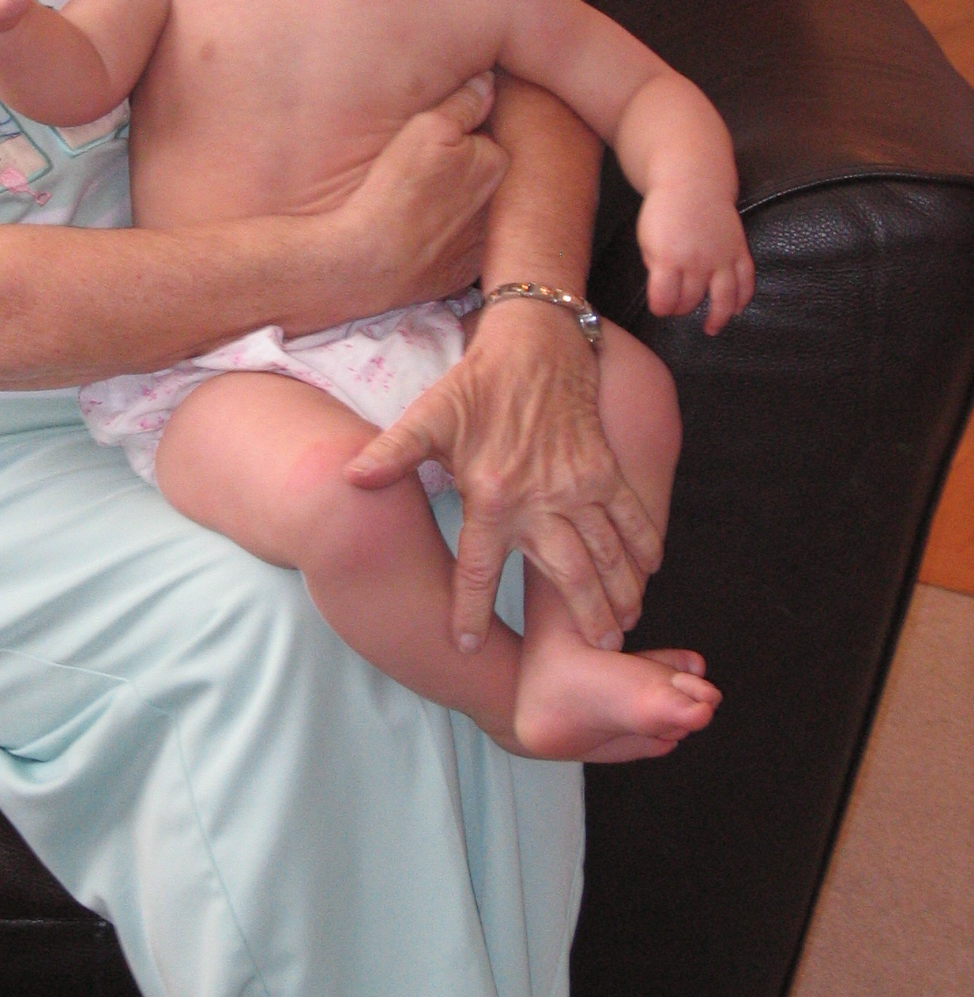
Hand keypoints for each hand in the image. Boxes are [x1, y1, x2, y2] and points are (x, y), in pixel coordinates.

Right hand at [339, 74, 506, 310]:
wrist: (368, 260)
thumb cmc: (396, 189)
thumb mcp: (426, 128)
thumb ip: (464, 102)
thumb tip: (489, 81)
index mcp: (499, 162)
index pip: (486, 137)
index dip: (459, 135)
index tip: (432, 142)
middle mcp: (502, 205)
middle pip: (483, 175)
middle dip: (464, 170)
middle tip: (422, 174)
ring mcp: (484, 243)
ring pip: (473, 211)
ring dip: (456, 206)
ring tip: (417, 204)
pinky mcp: (462, 272)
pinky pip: (458, 247)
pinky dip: (444, 241)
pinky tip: (418, 235)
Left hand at [346, 297, 663, 653]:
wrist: (535, 342)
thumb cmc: (476, 384)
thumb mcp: (428, 416)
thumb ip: (392, 453)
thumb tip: (348, 477)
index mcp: (492, 494)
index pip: (480, 567)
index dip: (471, 607)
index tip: (465, 643)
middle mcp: (541, 498)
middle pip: (566, 573)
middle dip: (582, 616)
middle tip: (596, 654)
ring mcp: (580, 485)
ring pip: (605, 553)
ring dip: (618, 592)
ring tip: (624, 627)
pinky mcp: (605, 469)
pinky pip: (631, 516)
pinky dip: (643, 545)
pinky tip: (649, 573)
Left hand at [638, 183, 754, 334]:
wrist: (692, 182)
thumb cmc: (663, 212)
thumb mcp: (647, 240)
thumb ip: (655, 267)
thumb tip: (665, 291)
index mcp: (668, 258)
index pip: (664, 299)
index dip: (660, 308)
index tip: (660, 307)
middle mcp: (697, 260)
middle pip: (691, 300)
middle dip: (681, 307)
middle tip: (677, 306)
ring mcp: (721, 256)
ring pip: (723, 297)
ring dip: (717, 316)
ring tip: (711, 327)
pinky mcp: (738, 249)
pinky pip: (746, 280)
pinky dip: (743, 297)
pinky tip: (736, 309)